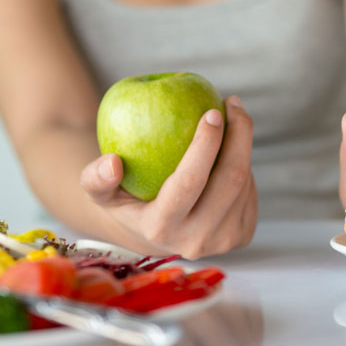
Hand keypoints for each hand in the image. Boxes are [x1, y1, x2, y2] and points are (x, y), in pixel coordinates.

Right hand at [80, 96, 257, 258]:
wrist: (157, 234)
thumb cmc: (127, 200)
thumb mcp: (102, 193)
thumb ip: (95, 178)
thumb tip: (112, 162)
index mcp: (160, 229)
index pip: (189, 182)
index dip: (206, 144)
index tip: (212, 112)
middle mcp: (196, 241)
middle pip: (230, 180)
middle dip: (239, 135)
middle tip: (233, 104)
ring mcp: (223, 241)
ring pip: (244, 183)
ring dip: (242, 146)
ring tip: (233, 119)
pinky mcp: (242, 235)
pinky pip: (250, 191)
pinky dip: (244, 164)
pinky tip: (233, 146)